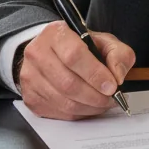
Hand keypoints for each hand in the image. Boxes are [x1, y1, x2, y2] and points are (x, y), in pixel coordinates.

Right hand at [18, 20, 135, 119]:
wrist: (53, 52)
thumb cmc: (80, 46)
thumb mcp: (104, 41)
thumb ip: (118, 54)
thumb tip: (118, 75)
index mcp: (56, 34)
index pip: (74, 56)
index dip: (95, 74)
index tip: (112, 86)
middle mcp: (37, 54)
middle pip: (68, 83)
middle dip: (95, 95)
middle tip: (111, 98)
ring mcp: (30, 77)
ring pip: (63, 101)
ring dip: (89, 107)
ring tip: (103, 103)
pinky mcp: (30, 97)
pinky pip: (57, 112)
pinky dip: (78, 114)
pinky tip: (89, 106)